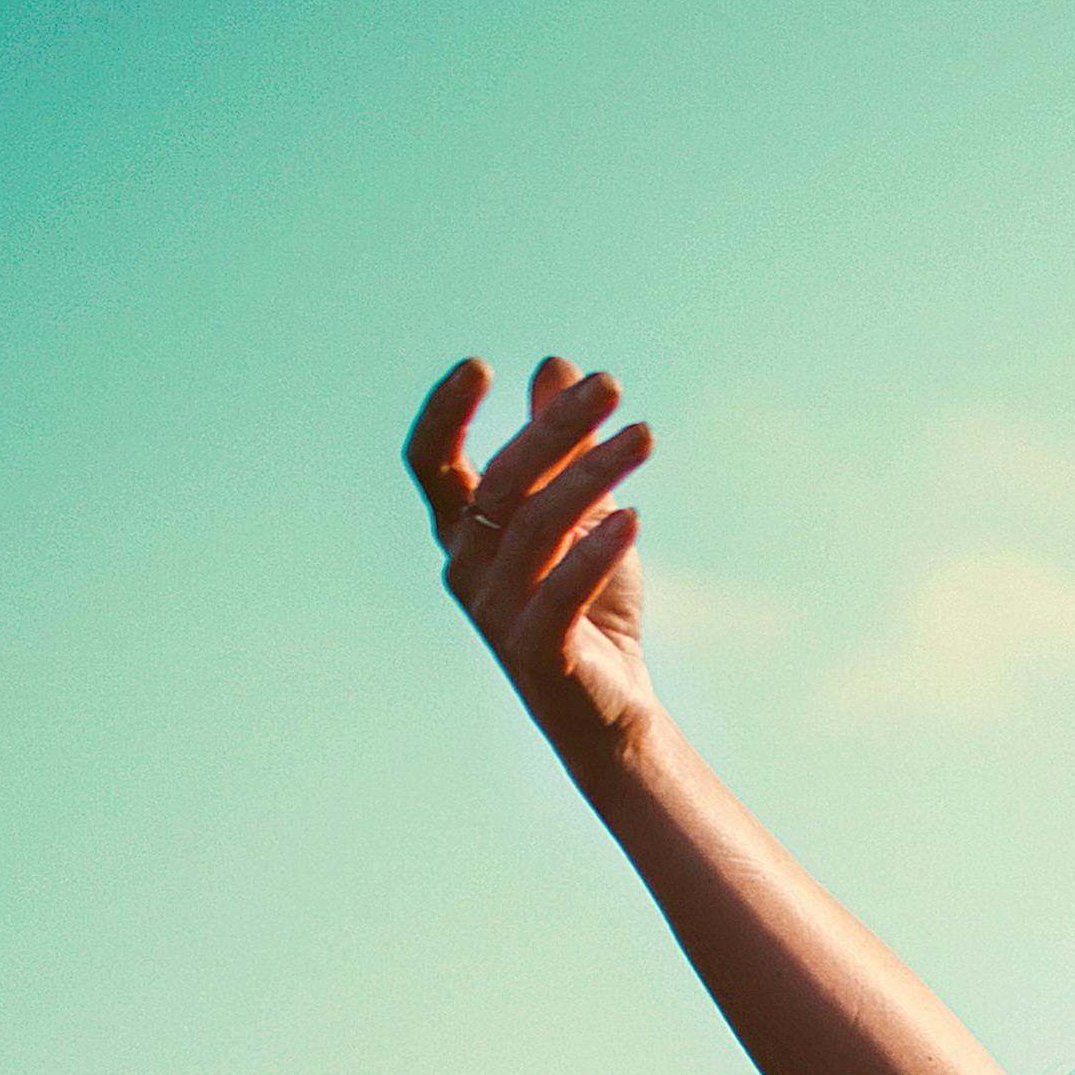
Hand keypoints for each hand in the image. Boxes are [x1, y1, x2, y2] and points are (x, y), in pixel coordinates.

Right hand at [404, 353, 657, 769]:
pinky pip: (561, 591)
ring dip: (593, 474)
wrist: (609, 708)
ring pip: (537, 527)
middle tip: (611, 386)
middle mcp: (466, 569)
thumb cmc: (589, 605)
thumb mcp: (580, 514)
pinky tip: (636, 516)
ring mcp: (496, 613)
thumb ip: (564, 448)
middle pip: (501, 481)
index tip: (480, 367)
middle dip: (556, 426)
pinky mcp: (535, 652)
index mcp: (463, 532)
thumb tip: (557, 366)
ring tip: (644, 437)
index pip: (431, 463)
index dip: (443, 415)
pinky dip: (597, 552)